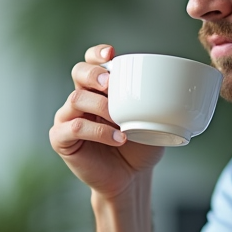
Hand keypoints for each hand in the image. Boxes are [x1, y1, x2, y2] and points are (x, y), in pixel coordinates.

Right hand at [49, 44, 164, 199]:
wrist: (131, 178)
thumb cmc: (140, 147)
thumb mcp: (150, 120)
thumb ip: (152, 101)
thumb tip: (170, 85)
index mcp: (99, 89)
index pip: (91, 62)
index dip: (97, 54)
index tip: (111, 54)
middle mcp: (81, 99)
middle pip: (78, 72)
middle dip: (93, 73)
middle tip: (110, 84)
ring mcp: (68, 118)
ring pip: (76, 98)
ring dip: (100, 106)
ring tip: (121, 121)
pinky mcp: (61, 139)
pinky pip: (74, 128)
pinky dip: (98, 132)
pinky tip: (117, 138)